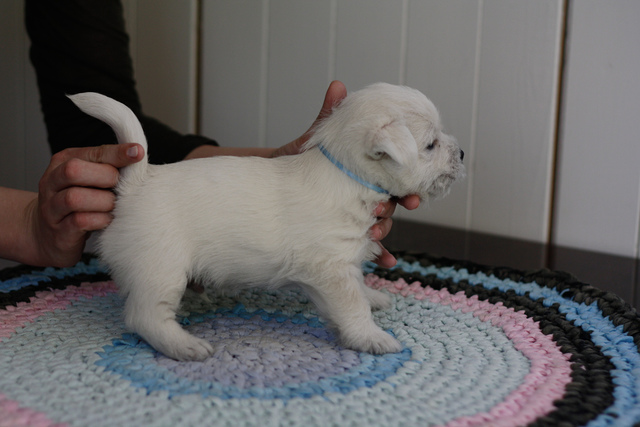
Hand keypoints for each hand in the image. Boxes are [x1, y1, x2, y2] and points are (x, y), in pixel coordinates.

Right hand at [27, 143, 143, 266]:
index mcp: (63, 161)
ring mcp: (51, 207)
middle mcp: (52, 181)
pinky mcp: (59, 231)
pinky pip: (80, 221)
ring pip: (75, 198)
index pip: (92, 153)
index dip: (116, 153)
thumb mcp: (90, 180)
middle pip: (74, 170)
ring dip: (103, 202)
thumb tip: (138, 156)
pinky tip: (107, 220)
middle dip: (105, 177)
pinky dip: (100, 220)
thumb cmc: (79, 204)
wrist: (49, 235)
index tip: (138, 152)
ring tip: (113, 207)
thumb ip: (108, 167)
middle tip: (119, 189)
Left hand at [272, 80, 420, 267]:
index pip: (392, 179)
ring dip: (382, 233)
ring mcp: (352, 214)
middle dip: (394, 209)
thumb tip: (337, 87)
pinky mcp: (341, 232)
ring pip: (378, 226)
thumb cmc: (298, 161)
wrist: (274, 184)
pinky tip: (383, 262)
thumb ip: (329, 117)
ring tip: (372, 237)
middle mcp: (363, 194)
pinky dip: (377, 254)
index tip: (410, 196)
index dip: (404, 187)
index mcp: (365, 172)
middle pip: (390, 203)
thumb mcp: (315, 141)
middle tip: (385, 211)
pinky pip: (359, 245)